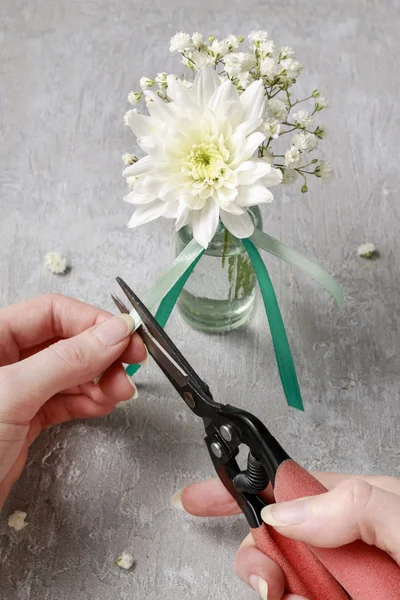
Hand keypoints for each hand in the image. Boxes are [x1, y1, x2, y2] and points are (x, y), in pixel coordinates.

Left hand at [0, 293, 146, 507]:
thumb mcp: (14, 393)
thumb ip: (66, 361)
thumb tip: (113, 333)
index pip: (52, 312)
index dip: (92, 321)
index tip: (125, 335)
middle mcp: (6, 359)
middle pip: (67, 341)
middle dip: (102, 353)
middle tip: (132, 363)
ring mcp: (18, 389)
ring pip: (72, 372)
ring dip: (101, 380)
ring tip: (120, 391)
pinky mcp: (26, 418)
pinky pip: (67, 399)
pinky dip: (90, 400)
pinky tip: (104, 404)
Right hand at [172, 472, 399, 599]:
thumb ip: (358, 506)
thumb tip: (287, 510)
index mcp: (366, 504)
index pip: (288, 484)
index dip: (239, 487)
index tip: (196, 499)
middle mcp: (353, 542)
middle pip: (280, 540)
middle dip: (259, 558)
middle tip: (265, 586)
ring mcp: (350, 583)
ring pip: (290, 585)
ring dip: (283, 592)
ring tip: (297, 598)